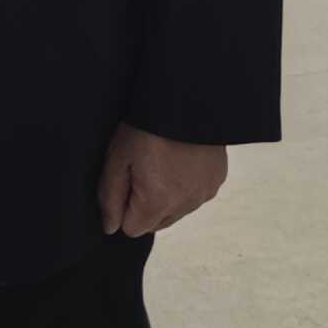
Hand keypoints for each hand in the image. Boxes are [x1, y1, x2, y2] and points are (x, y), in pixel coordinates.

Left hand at [98, 126, 226, 237]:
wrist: (186, 98)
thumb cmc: (146, 125)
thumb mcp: (117, 158)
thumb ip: (110, 198)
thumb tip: (111, 227)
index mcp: (158, 202)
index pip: (132, 229)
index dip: (124, 206)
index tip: (127, 179)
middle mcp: (185, 204)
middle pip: (156, 223)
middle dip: (145, 205)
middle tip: (143, 167)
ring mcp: (204, 193)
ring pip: (176, 211)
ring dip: (167, 196)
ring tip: (164, 160)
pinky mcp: (217, 179)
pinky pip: (195, 195)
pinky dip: (186, 184)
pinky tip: (181, 159)